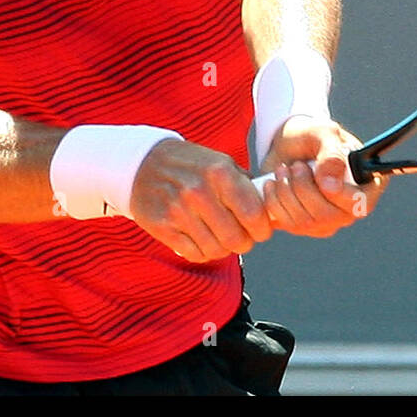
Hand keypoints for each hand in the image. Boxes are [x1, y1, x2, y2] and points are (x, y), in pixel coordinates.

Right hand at [129, 139, 272, 262]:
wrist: (144, 163)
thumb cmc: (192, 164)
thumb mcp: (221, 162)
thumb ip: (246, 185)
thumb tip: (273, 208)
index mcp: (220, 173)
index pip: (253, 215)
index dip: (262, 229)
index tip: (261, 231)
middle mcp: (199, 192)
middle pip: (236, 239)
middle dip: (244, 243)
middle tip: (242, 238)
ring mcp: (178, 211)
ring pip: (216, 250)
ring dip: (223, 248)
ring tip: (220, 237)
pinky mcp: (162, 227)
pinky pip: (194, 254)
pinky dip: (202, 252)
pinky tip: (202, 239)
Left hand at [258, 116, 384, 237]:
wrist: (286, 144)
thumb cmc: (311, 136)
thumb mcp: (323, 133)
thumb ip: (331, 154)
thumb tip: (330, 186)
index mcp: (367, 185)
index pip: (359, 204)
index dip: (336, 193)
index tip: (313, 171)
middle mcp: (350, 208)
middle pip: (328, 216)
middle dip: (303, 187)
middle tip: (295, 165)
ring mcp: (327, 221)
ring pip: (305, 222)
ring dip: (286, 191)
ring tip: (283, 169)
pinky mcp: (303, 227)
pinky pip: (287, 224)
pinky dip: (274, 200)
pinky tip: (274, 183)